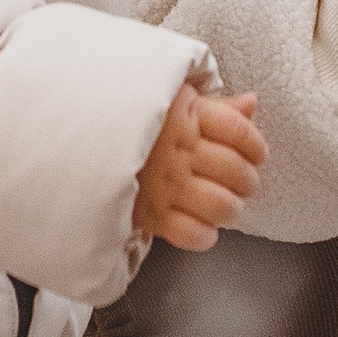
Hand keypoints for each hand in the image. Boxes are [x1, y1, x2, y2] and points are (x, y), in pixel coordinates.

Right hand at [132, 83, 262, 252]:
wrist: (80, 142)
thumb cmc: (134, 120)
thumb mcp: (173, 100)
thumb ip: (215, 106)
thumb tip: (251, 104)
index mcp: (187, 115)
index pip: (239, 130)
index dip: (256, 146)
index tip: (257, 155)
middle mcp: (179, 150)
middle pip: (235, 170)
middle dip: (249, 182)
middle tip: (245, 185)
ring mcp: (166, 184)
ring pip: (221, 205)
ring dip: (232, 210)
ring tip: (228, 207)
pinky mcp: (151, 214)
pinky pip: (193, 234)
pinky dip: (206, 236)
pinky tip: (205, 228)